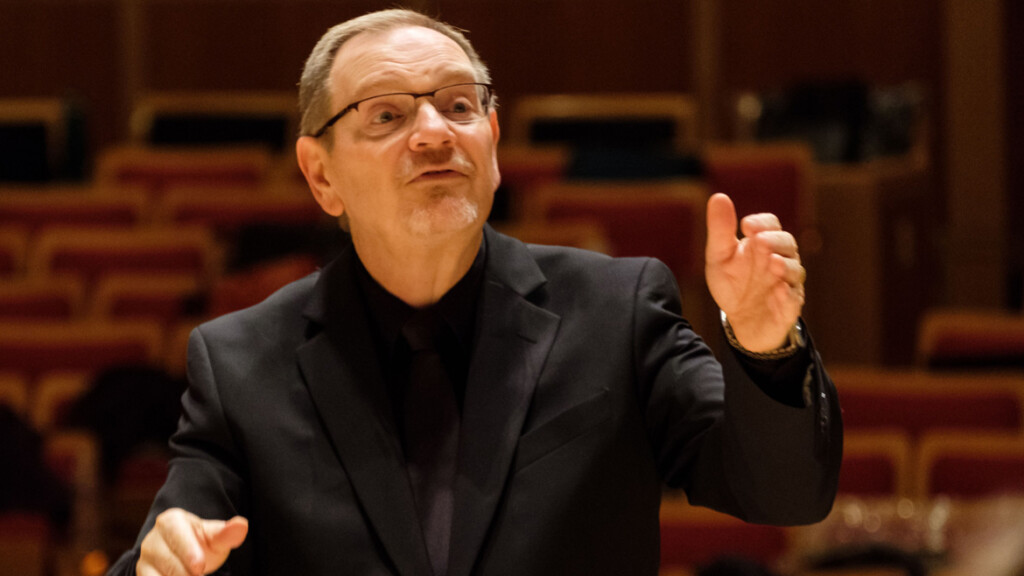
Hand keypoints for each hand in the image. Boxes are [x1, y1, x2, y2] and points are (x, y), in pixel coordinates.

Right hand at [137, 508, 247, 575]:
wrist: (186, 557)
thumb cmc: (202, 544)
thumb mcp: (216, 538)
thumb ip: (226, 533)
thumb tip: (241, 525)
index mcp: (170, 522)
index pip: (176, 536)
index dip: (188, 552)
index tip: (200, 567)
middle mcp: (152, 540)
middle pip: (167, 561)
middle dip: (184, 573)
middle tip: (200, 575)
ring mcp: (145, 560)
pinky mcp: (142, 575)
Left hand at [704, 193, 804, 351]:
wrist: (741, 321)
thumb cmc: (733, 283)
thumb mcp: (720, 256)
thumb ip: (720, 229)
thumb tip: (718, 197)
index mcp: (764, 243)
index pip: (771, 224)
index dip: (762, 222)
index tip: (746, 226)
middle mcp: (780, 259)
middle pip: (787, 243)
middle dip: (775, 241)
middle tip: (760, 242)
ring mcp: (787, 283)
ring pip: (795, 271)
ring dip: (785, 266)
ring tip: (773, 264)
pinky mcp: (789, 307)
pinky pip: (793, 300)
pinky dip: (787, 296)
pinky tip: (778, 292)